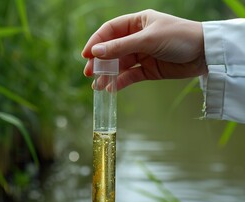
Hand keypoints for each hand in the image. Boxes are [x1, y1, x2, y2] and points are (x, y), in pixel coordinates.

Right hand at [82, 9, 207, 89]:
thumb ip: (120, 47)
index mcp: (137, 23)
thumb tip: (95, 52)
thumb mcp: (147, 40)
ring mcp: (142, 55)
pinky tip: (111, 89)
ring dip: (108, 75)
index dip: (96, 42)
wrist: (205, 54)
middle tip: (89, 72)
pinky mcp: (148, 70)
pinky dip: (120, 82)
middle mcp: (137, 38)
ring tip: (97, 85)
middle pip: (112, 49)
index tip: (85, 55)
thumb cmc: (179, 37)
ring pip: (119, 65)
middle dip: (100, 61)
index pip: (110, 31)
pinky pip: (130, 76)